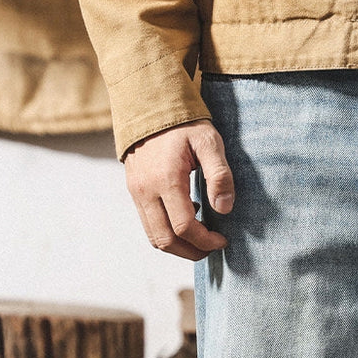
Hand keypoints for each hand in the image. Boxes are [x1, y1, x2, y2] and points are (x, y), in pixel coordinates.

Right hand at [124, 121, 233, 260]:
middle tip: (212, 247)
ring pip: (154, 237)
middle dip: (191, 251)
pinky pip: (148, 224)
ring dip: (178, 246)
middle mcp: (146, 190)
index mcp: (166, 180)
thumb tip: (224, 209)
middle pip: (166, 240)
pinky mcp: (134, 192)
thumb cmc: (183, 124)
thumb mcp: (209, 141)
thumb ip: (220, 175)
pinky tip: (186, 217)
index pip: (184, 227)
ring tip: (200, 239)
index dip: (205, 241)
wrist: (149, 105)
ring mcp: (136, 192)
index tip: (222, 240)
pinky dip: (167, 232)